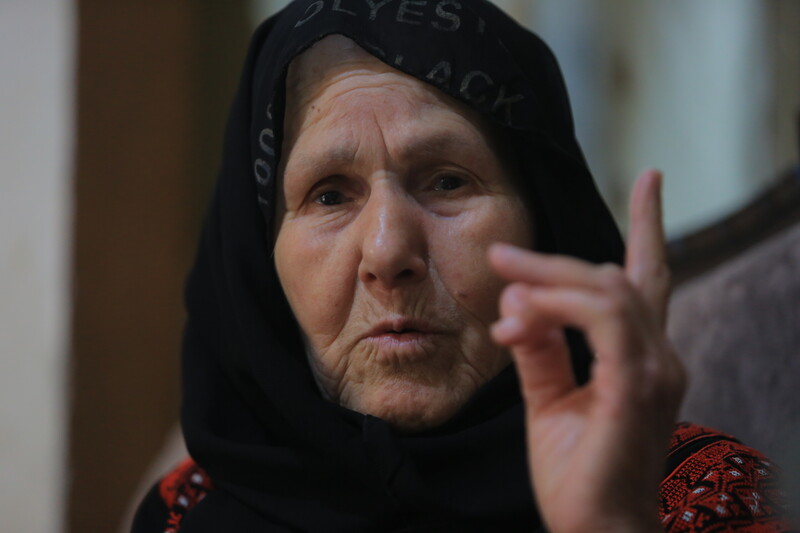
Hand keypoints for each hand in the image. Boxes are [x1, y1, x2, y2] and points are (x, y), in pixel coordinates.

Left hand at [489, 170, 685, 532]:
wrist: (596, 530)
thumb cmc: (577, 472)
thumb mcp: (549, 398)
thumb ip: (540, 348)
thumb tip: (518, 303)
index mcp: (641, 356)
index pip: (646, 279)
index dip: (648, 226)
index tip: (650, 179)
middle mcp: (658, 355)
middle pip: (611, 277)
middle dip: (553, 261)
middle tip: (502, 256)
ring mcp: (654, 369)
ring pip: (607, 288)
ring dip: (549, 277)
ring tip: (503, 275)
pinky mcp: (635, 387)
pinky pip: (602, 320)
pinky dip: (559, 307)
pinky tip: (523, 313)